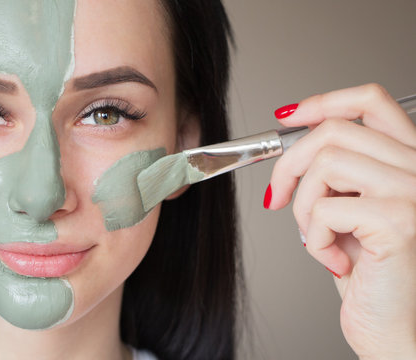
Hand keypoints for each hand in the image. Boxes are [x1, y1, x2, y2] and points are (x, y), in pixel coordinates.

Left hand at [267, 84, 415, 358]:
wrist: (395, 330)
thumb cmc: (372, 277)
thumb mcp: (350, 212)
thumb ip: (337, 175)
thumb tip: (294, 144)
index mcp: (408, 163)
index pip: (371, 102)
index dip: (324, 101)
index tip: (288, 116)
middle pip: (335, 130)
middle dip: (289, 165)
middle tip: (278, 198)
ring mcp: (414, 193)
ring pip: (325, 163)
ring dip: (303, 207)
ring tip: (317, 238)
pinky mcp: (400, 222)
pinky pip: (325, 207)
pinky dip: (312, 238)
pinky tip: (335, 260)